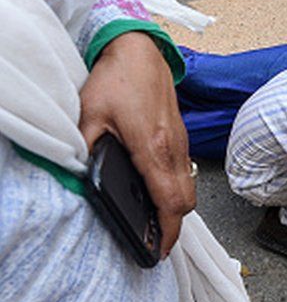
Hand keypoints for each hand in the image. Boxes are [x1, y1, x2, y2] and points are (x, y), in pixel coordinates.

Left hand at [79, 32, 195, 257]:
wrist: (141, 52)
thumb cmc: (118, 80)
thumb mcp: (89, 115)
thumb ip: (86, 148)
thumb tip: (81, 178)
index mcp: (154, 148)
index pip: (170, 201)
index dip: (167, 230)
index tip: (159, 249)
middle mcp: (173, 149)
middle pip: (186, 201)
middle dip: (174, 226)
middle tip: (156, 242)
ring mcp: (181, 143)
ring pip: (189, 188)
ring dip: (176, 208)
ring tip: (157, 223)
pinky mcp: (181, 138)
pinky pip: (185, 173)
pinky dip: (177, 190)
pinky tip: (158, 192)